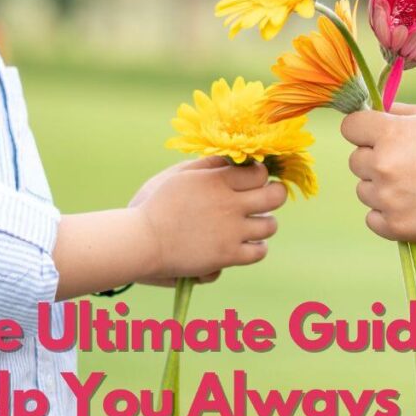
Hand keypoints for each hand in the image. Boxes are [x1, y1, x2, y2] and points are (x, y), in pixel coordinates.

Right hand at [130, 157, 286, 282]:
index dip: (260, 175)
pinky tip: (246, 243)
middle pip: (275, 196)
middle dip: (275, 194)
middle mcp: (230, 205)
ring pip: (270, 226)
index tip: (253, 180)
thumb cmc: (155, 205)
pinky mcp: (228, 256)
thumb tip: (232, 160)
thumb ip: (208, 165)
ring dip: (264, 223)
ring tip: (252, 223)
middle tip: (267, 197)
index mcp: (217, 181)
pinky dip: (256, 248)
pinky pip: (259, 252)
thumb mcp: (179, 175)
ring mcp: (231, 232)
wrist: (141, 242)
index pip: (260, 173)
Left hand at [341, 103, 415, 241]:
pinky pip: (371, 218)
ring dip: (381, 189)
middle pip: (355, 161)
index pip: (349, 127)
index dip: (363, 132)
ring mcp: (387, 197)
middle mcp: (383, 164)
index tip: (376, 137)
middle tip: (406, 165)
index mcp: (389, 133)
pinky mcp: (394, 225)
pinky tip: (410, 206)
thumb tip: (363, 112)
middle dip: (374, 161)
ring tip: (413, 186)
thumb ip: (391, 111)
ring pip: (363, 191)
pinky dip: (386, 215)